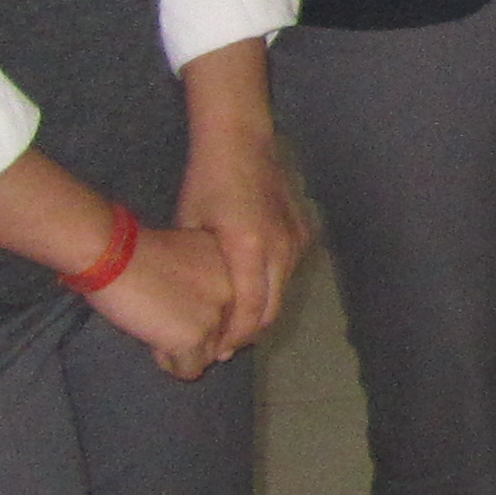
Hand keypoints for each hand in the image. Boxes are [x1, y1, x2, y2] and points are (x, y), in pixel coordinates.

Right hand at [86, 222, 245, 377]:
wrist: (112, 254)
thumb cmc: (139, 252)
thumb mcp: (189, 261)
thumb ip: (206, 294)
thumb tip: (220, 350)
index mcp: (237, 269)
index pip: (235, 315)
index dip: (203, 315)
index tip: (178, 303)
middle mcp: (238, 293)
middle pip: (223, 337)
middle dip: (193, 333)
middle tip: (163, 316)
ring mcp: (218, 316)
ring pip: (207, 356)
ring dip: (181, 349)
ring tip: (154, 328)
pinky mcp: (194, 337)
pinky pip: (189, 370)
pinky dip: (169, 363)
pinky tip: (152, 342)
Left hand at [177, 123, 305, 360]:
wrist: (241, 141)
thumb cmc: (207, 181)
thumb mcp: (191, 227)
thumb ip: (201, 269)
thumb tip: (194, 307)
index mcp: (250, 247)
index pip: (251, 310)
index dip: (235, 337)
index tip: (218, 353)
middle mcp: (281, 247)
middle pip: (272, 308)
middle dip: (249, 332)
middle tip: (225, 348)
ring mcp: (296, 239)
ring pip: (282, 291)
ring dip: (261, 311)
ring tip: (235, 324)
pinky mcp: (303, 231)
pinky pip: (287, 271)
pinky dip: (271, 287)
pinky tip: (251, 291)